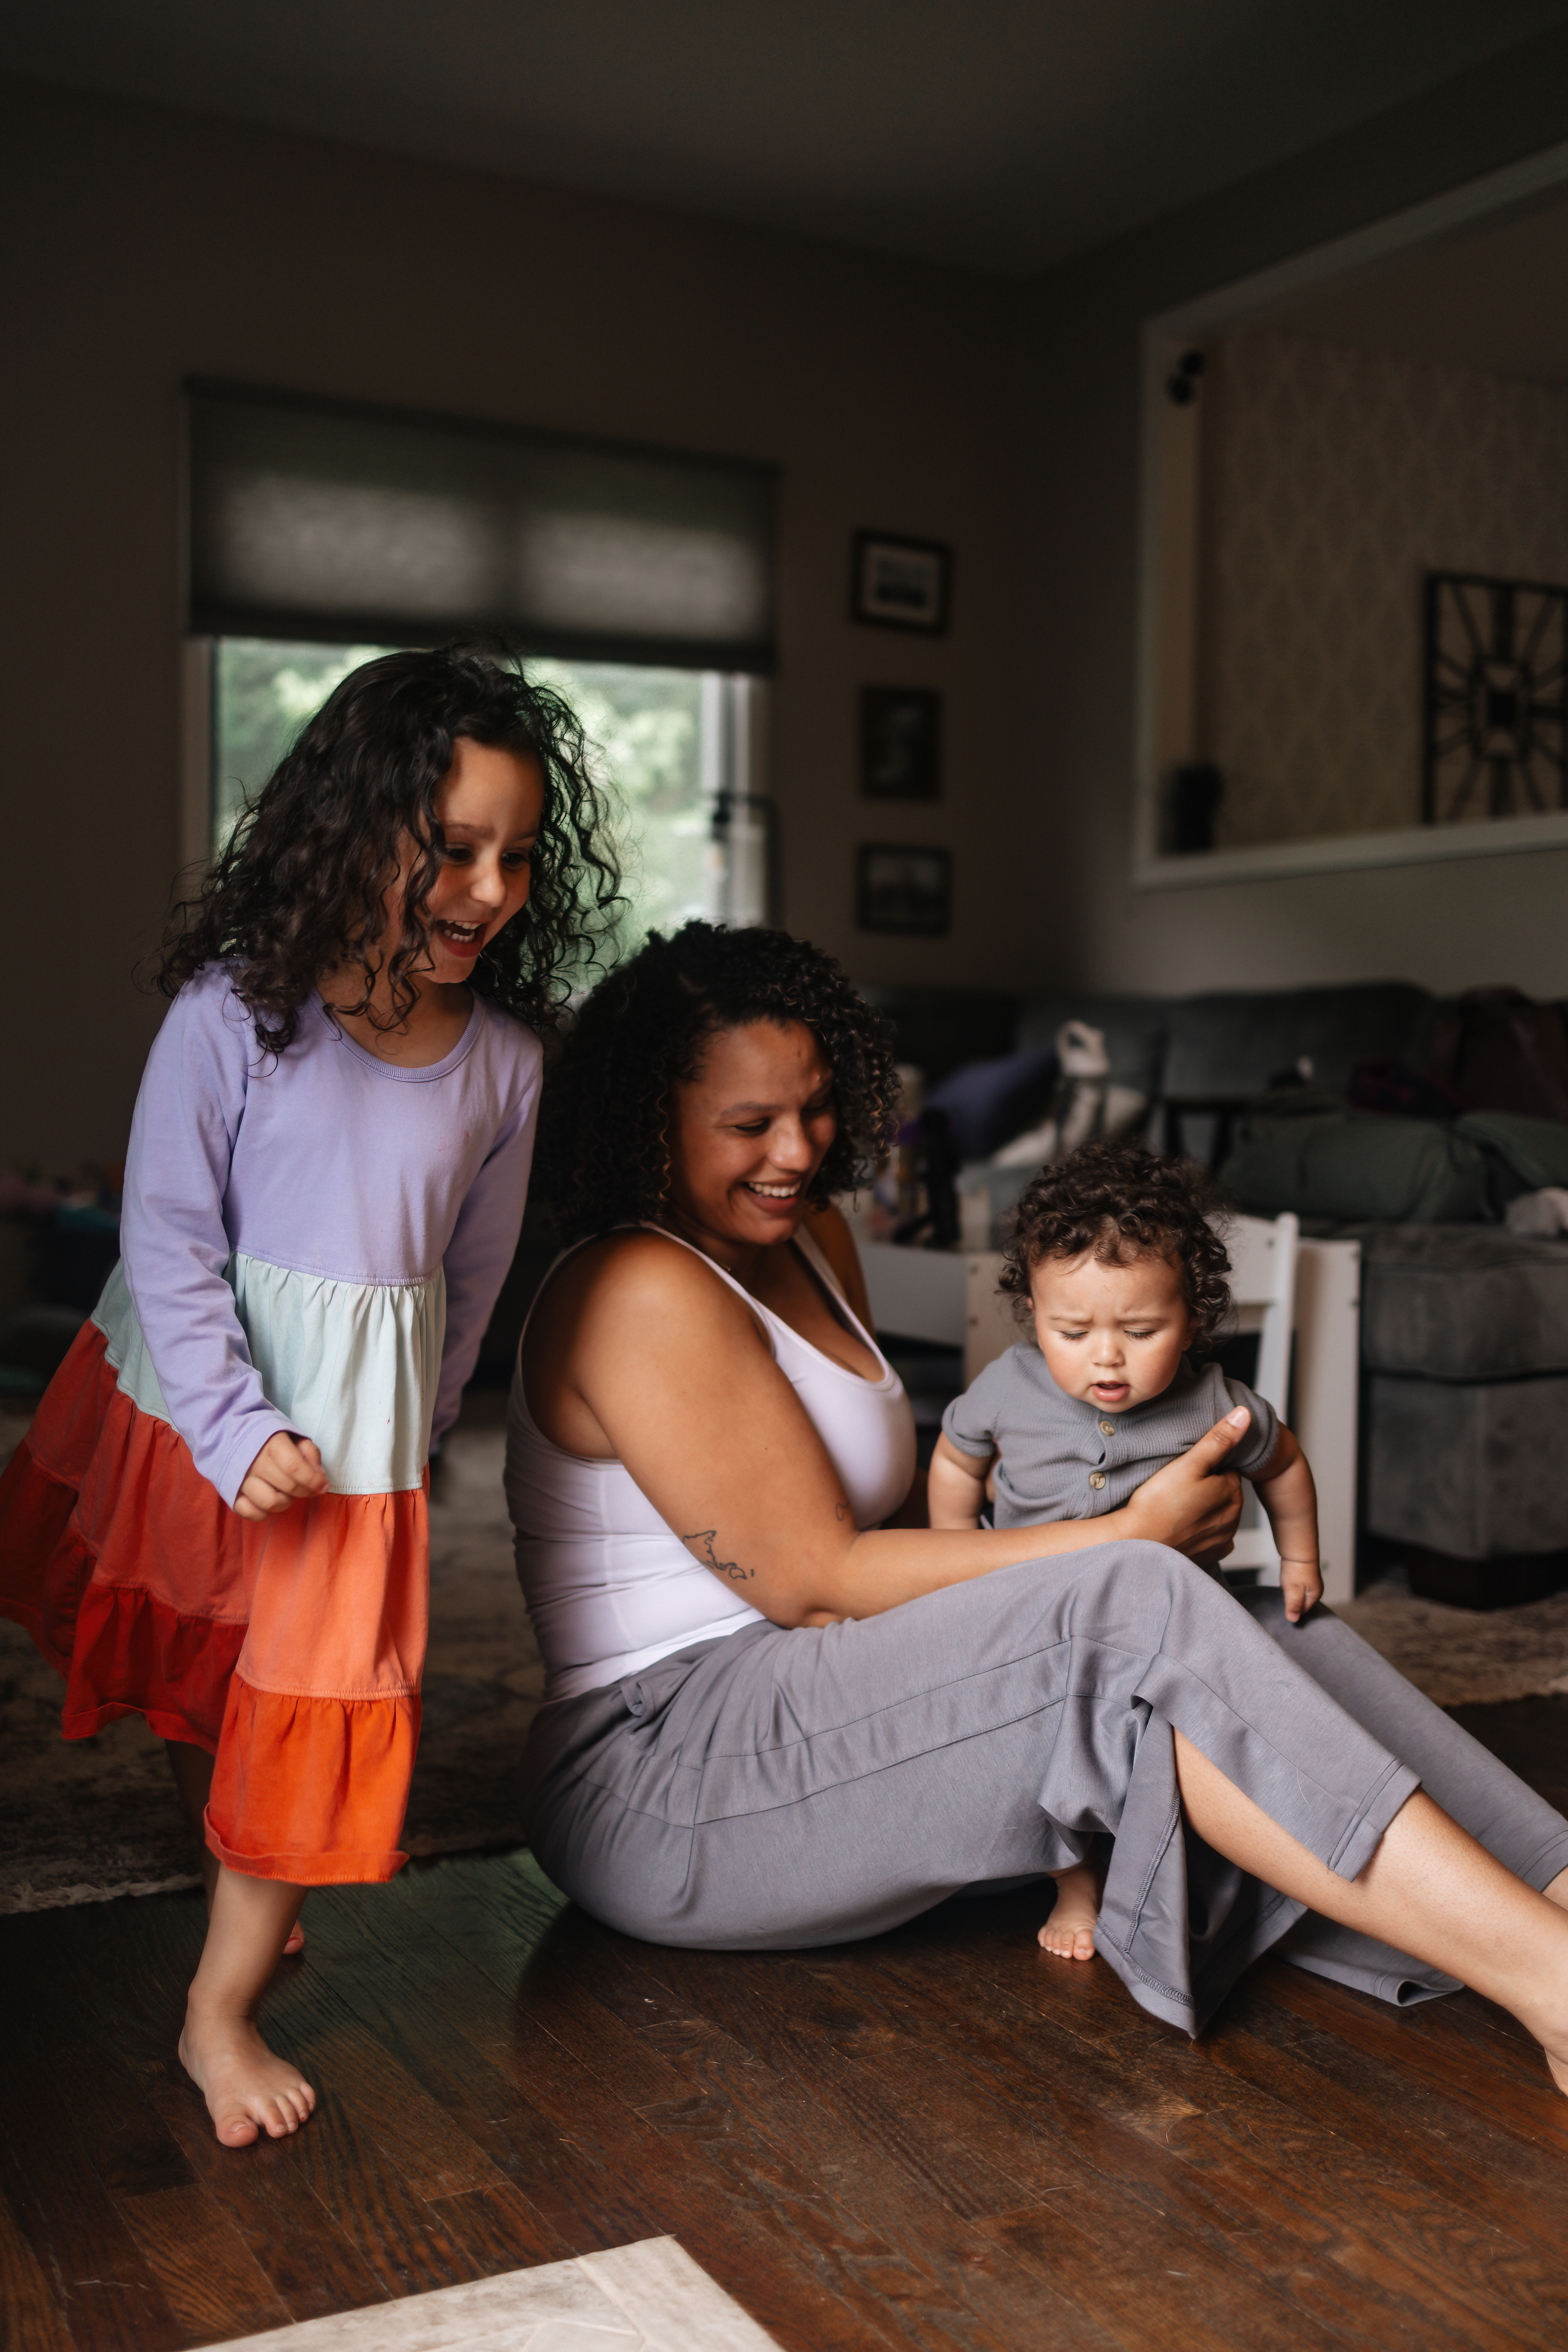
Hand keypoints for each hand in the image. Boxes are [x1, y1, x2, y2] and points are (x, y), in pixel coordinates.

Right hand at [234, 1434, 327, 1521]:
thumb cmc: (271, 1441)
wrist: (236, 1438)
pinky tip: (271, 1500)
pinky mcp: (232, 1495)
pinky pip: (251, 1513)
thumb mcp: (294, 1438)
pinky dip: (264, 1512)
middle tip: (309, 1488)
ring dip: (285, 1502)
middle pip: (287, 1486)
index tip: (323, 1485)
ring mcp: (241, 1480)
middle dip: (305, 1491)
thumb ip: (309, 1452)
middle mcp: (254, 1462)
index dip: (313, 1480)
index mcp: (271, 1443)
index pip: (294, 1466)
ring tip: (286, 1492)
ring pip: (270, 1502)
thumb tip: (319, 1476)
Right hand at [1122, 1408, 1247, 1563]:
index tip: (1188, 1468)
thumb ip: (1218, 1439)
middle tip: (1178, 1485)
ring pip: (1218, 1514)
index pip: (1228, 1469)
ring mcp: (1221, 1539)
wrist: (1137, 1542)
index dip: (1207, 1466)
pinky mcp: (1209, 1555)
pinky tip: (1183, 1525)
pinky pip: (1212, 1538)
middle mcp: (1233, 1518)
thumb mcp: (1189, 1463)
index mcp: (1232, 1492)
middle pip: (1224, 1492)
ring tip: (1178, 1504)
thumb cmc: (1158, 1502)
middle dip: (1208, 1487)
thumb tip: (1245, 1415)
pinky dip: (1202, 1531)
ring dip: (1205, 1509)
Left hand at [1280, 1556, 1323, 1623]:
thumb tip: (1293, 1620)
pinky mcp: (1306, 1575)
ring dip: (1291, 1592)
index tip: (1285, 1600)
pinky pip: (1298, 1585)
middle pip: (1301, 1603)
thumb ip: (1293, 1606)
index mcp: (1315, 1596)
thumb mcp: (1293, 1591)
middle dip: (1292, 1600)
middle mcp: (1316, 1590)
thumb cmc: (1296, 1569)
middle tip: (1285, 1591)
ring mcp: (1312, 1582)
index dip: (1292, 1608)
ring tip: (1286, 1584)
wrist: (1298, 1549)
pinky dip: (1291, 1585)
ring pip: (1299, 1594)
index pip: (1302, 1611)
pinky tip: (1287, 1580)